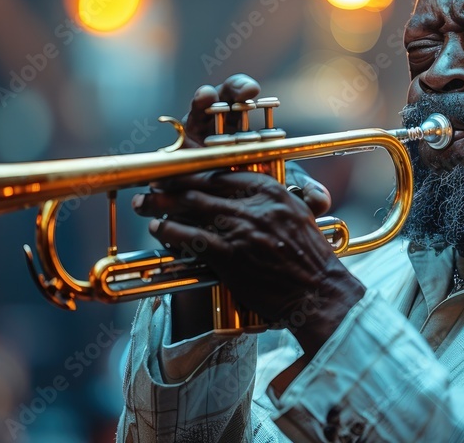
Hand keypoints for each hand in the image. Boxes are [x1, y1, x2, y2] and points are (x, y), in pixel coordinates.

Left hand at [132, 171, 364, 356]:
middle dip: (171, 183)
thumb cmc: (309, 260)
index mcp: (273, 192)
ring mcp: (242, 229)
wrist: (319, 294)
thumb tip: (238, 196)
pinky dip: (170, 231)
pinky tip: (158, 228)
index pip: (224, 172)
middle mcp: (256, 205)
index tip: (179, 171)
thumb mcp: (296, 217)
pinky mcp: (231, 255)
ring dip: (162, 204)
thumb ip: (268, 202)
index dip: (195, 170)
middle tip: (151, 183)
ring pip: (192, 207)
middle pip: (202, 186)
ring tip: (144, 203)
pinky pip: (192, 237)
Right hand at [179, 73, 330, 214]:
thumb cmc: (249, 201)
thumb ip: (303, 194)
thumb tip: (321, 198)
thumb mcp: (279, 195)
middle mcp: (221, 126)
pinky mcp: (180, 148)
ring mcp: (199, 135)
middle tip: (247, 91)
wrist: (221, 225)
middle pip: (226, 97)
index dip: (246, 90)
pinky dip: (192, 111)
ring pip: (202, 106)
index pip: (245, 100)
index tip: (260, 93)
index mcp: (243, 128)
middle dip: (235, 88)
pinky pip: (183, 127)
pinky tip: (200, 103)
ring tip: (209, 95)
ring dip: (207, 96)